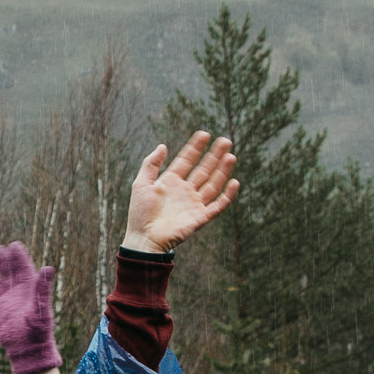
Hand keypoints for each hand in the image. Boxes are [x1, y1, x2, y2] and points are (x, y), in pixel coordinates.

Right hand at [0, 241, 61, 373]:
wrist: (27, 350)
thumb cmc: (39, 330)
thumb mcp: (42, 308)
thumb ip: (43, 288)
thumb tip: (48, 267)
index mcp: (29, 286)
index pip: (21, 264)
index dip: (17, 254)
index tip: (13, 245)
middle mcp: (15, 289)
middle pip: (5, 266)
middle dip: (0, 257)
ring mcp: (2, 298)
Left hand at [124, 132, 237, 254]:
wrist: (144, 238)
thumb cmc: (139, 213)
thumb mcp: (141, 184)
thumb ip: (151, 164)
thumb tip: (162, 146)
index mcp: (171, 182)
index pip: (186, 161)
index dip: (195, 148)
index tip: (204, 134)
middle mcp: (185, 191)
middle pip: (204, 169)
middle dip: (214, 155)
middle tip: (225, 140)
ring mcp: (194, 204)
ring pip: (213, 184)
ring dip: (222, 170)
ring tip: (230, 155)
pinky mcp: (201, 217)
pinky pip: (218, 205)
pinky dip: (227, 195)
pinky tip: (234, 182)